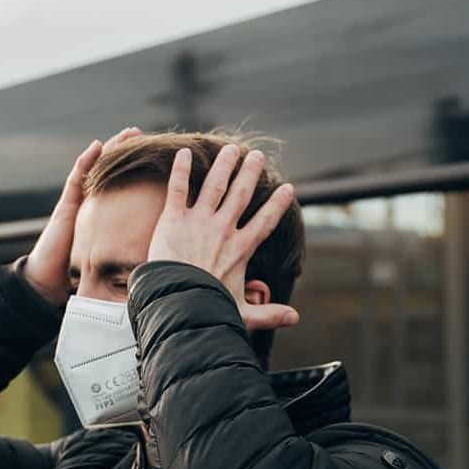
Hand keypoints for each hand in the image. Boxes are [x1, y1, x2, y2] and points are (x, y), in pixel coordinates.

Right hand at [24, 127, 141, 304]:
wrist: (50, 279)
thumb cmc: (78, 274)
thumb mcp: (110, 260)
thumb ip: (127, 253)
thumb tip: (154, 257)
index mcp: (101, 214)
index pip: (119, 184)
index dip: (132, 167)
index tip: (151, 153)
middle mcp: (89, 204)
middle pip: (108, 170)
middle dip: (124, 150)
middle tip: (141, 134)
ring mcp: (76, 201)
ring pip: (95, 168)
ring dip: (110, 148)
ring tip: (127, 133)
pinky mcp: (66, 204)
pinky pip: (77, 177)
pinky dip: (86, 160)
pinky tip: (97, 146)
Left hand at [146, 144, 298, 330]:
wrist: (175, 301)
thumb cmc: (207, 309)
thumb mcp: (242, 313)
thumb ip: (269, 313)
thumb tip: (295, 319)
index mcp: (241, 248)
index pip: (265, 221)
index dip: (277, 205)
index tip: (287, 189)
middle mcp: (222, 229)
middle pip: (241, 194)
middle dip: (250, 173)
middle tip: (256, 155)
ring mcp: (198, 221)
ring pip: (215, 184)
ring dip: (224, 165)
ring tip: (231, 149)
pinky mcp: (173, 219)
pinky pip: (178, 188)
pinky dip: (179, 169)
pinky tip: (182, 152)